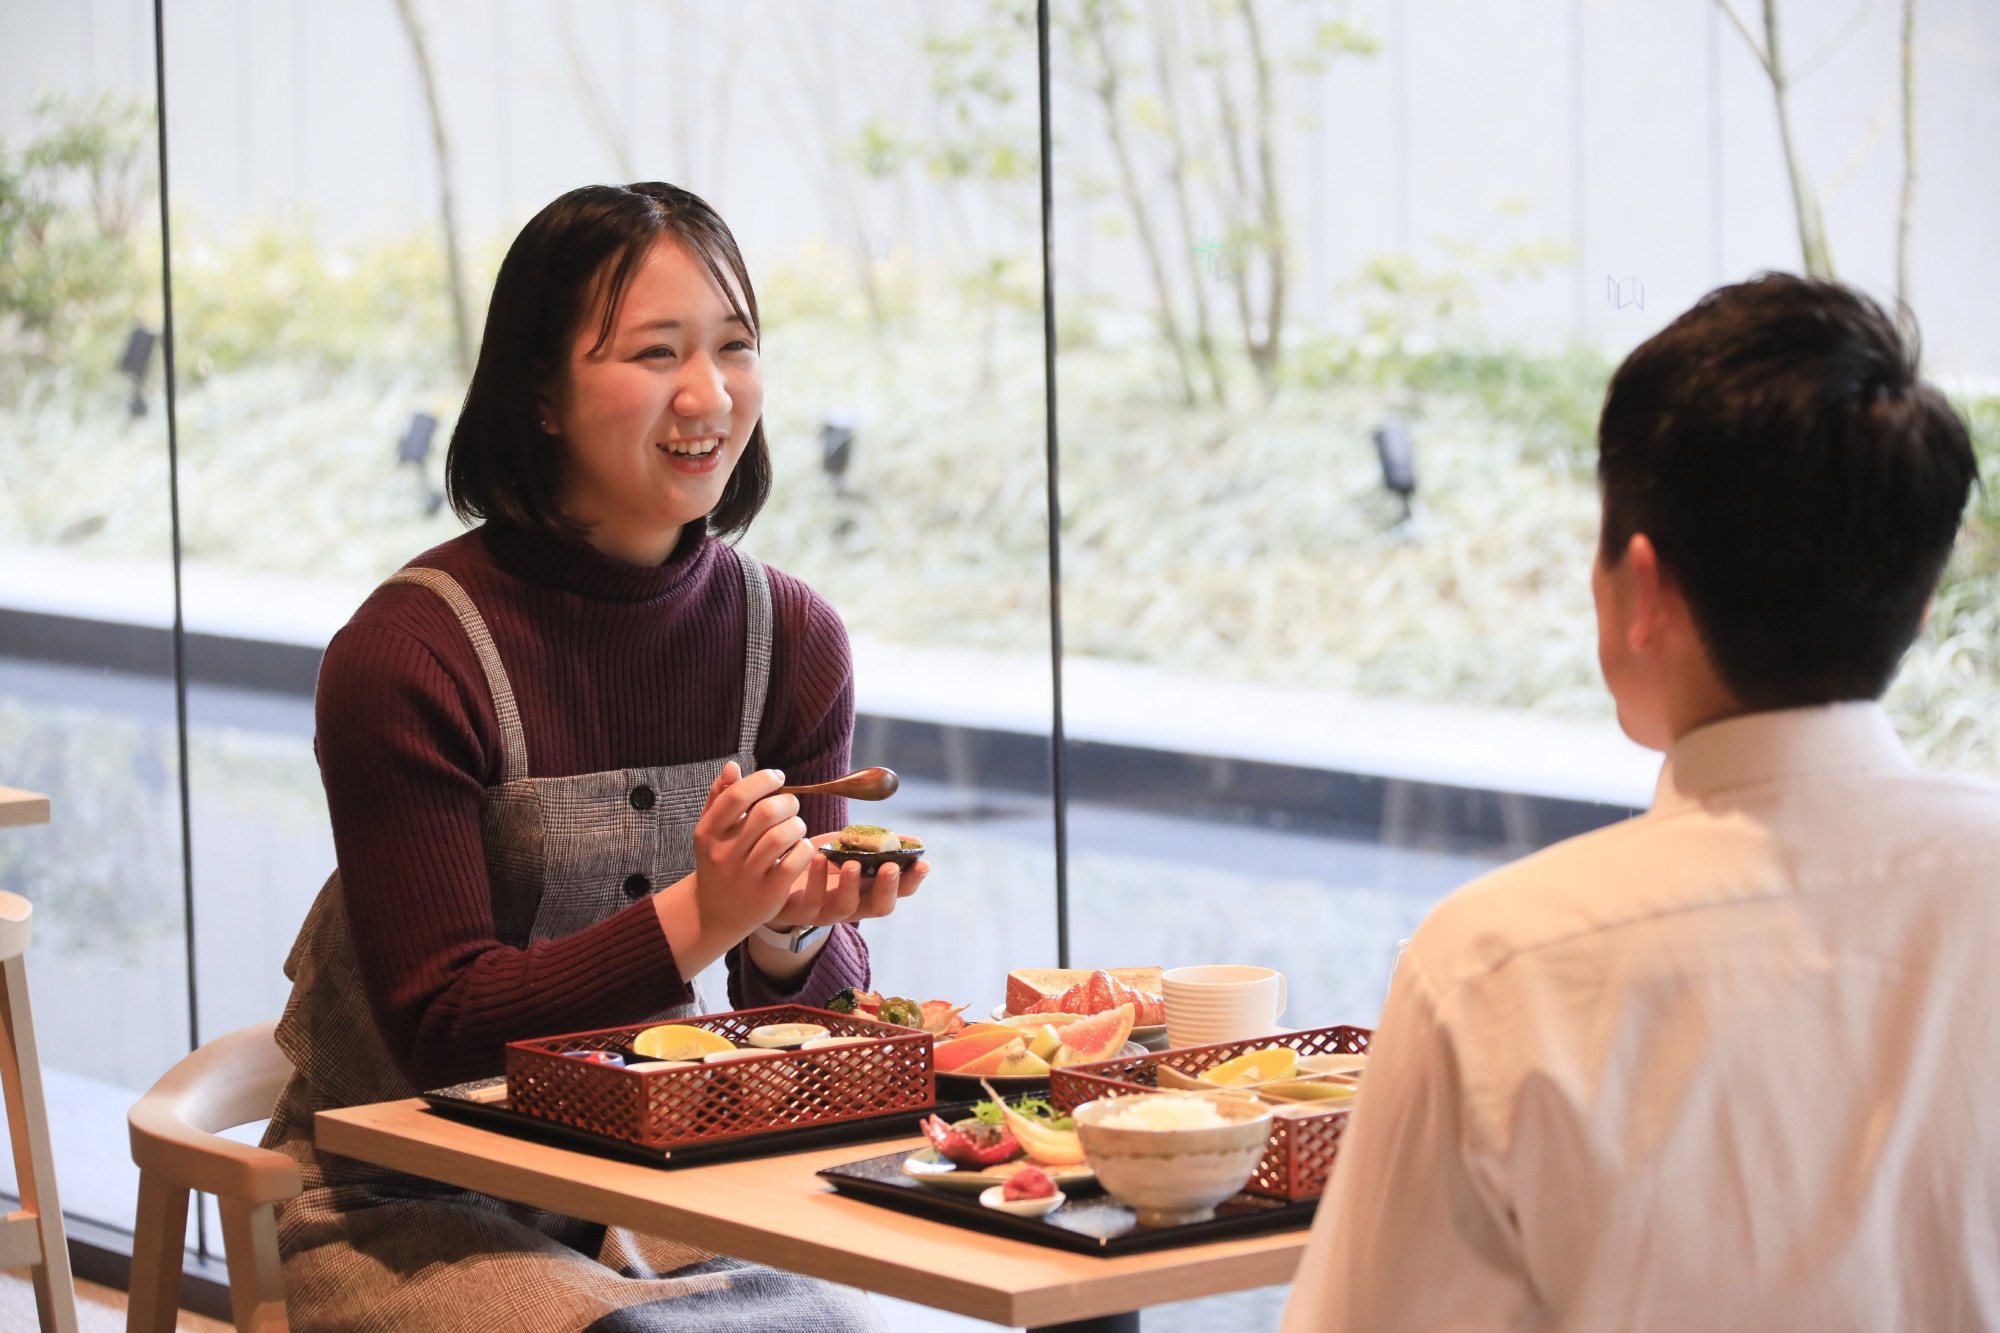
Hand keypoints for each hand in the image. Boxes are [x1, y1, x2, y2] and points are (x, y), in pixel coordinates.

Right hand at [691, 762, 815, 941]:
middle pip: (766, 812)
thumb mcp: (712, 830)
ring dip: (797, 825)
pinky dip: (804, 850)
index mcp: (709, 832)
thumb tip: (732, 766)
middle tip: (791, 806)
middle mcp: (724, 854)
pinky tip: (800, 849)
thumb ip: (720, 797)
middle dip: (787, 802)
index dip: (763, 780)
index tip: (778, 777)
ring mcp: (746, 876)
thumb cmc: (719, 861)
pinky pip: (795, 862)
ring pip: (783, 836)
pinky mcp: (768, 894)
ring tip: (795, 827)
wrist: (717, 911)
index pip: (737, 796)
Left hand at [762, 839, 929, 928]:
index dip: (913, 880)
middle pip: (879, 907)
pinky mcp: (800, 911)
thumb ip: (876, 845)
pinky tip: (817, 857)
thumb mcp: (849, 848)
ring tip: (852, 863)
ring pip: (845, 907)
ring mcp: (827, 912)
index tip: (923, 862)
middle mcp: (853, 905)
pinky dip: (817, 878)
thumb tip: (913, 840)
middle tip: (889, 866)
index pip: (900, 891)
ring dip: (852, 884)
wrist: (775, 878)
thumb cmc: (819, 861)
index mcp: (869, 890)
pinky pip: (811, 900)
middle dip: (887, 887)